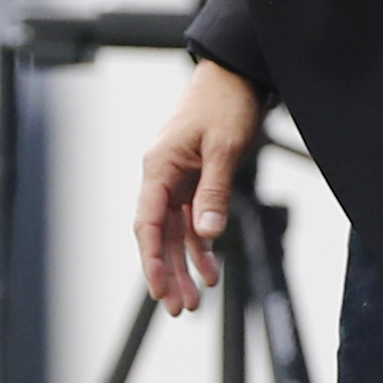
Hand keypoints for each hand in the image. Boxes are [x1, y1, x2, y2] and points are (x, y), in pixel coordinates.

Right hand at [135, 62, 260, 315]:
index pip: (148, 222)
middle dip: (167, 272)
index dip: (152, 259)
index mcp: (159, 166)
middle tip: (179, 308)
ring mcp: (177, 178)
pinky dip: (201, 246)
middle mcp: (162, 174)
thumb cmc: (224, 103)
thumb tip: (207, 234)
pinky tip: (211, 269)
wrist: (234, 74)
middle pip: (159, 234)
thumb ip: (214, 193)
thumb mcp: (223, 148)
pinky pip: (192, 220)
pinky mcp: (194, 179)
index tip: (159, 290)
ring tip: (196, 299)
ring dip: (185, 265)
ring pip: (175, 232)